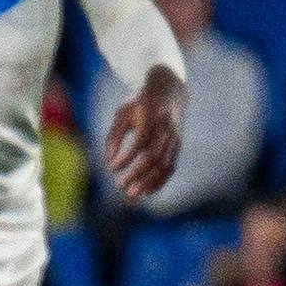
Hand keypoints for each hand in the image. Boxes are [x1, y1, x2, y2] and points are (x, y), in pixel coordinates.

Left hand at [104, 67, 185, 201]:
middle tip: (121, 188)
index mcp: (151, 116)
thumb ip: (114, 136)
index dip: (126, 157)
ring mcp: (175, 137)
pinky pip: (171, 166)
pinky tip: (147, 191)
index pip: (140, 141)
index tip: (112, 168)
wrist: (168, 91)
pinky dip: (160, 180)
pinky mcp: (178, 145)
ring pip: (164, 164)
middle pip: (153, 157)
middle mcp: (166, 128)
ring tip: (132, 194)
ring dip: (149, 182)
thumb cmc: (139, 104)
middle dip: (137, 174)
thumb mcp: (122, 114)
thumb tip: (108, 161)